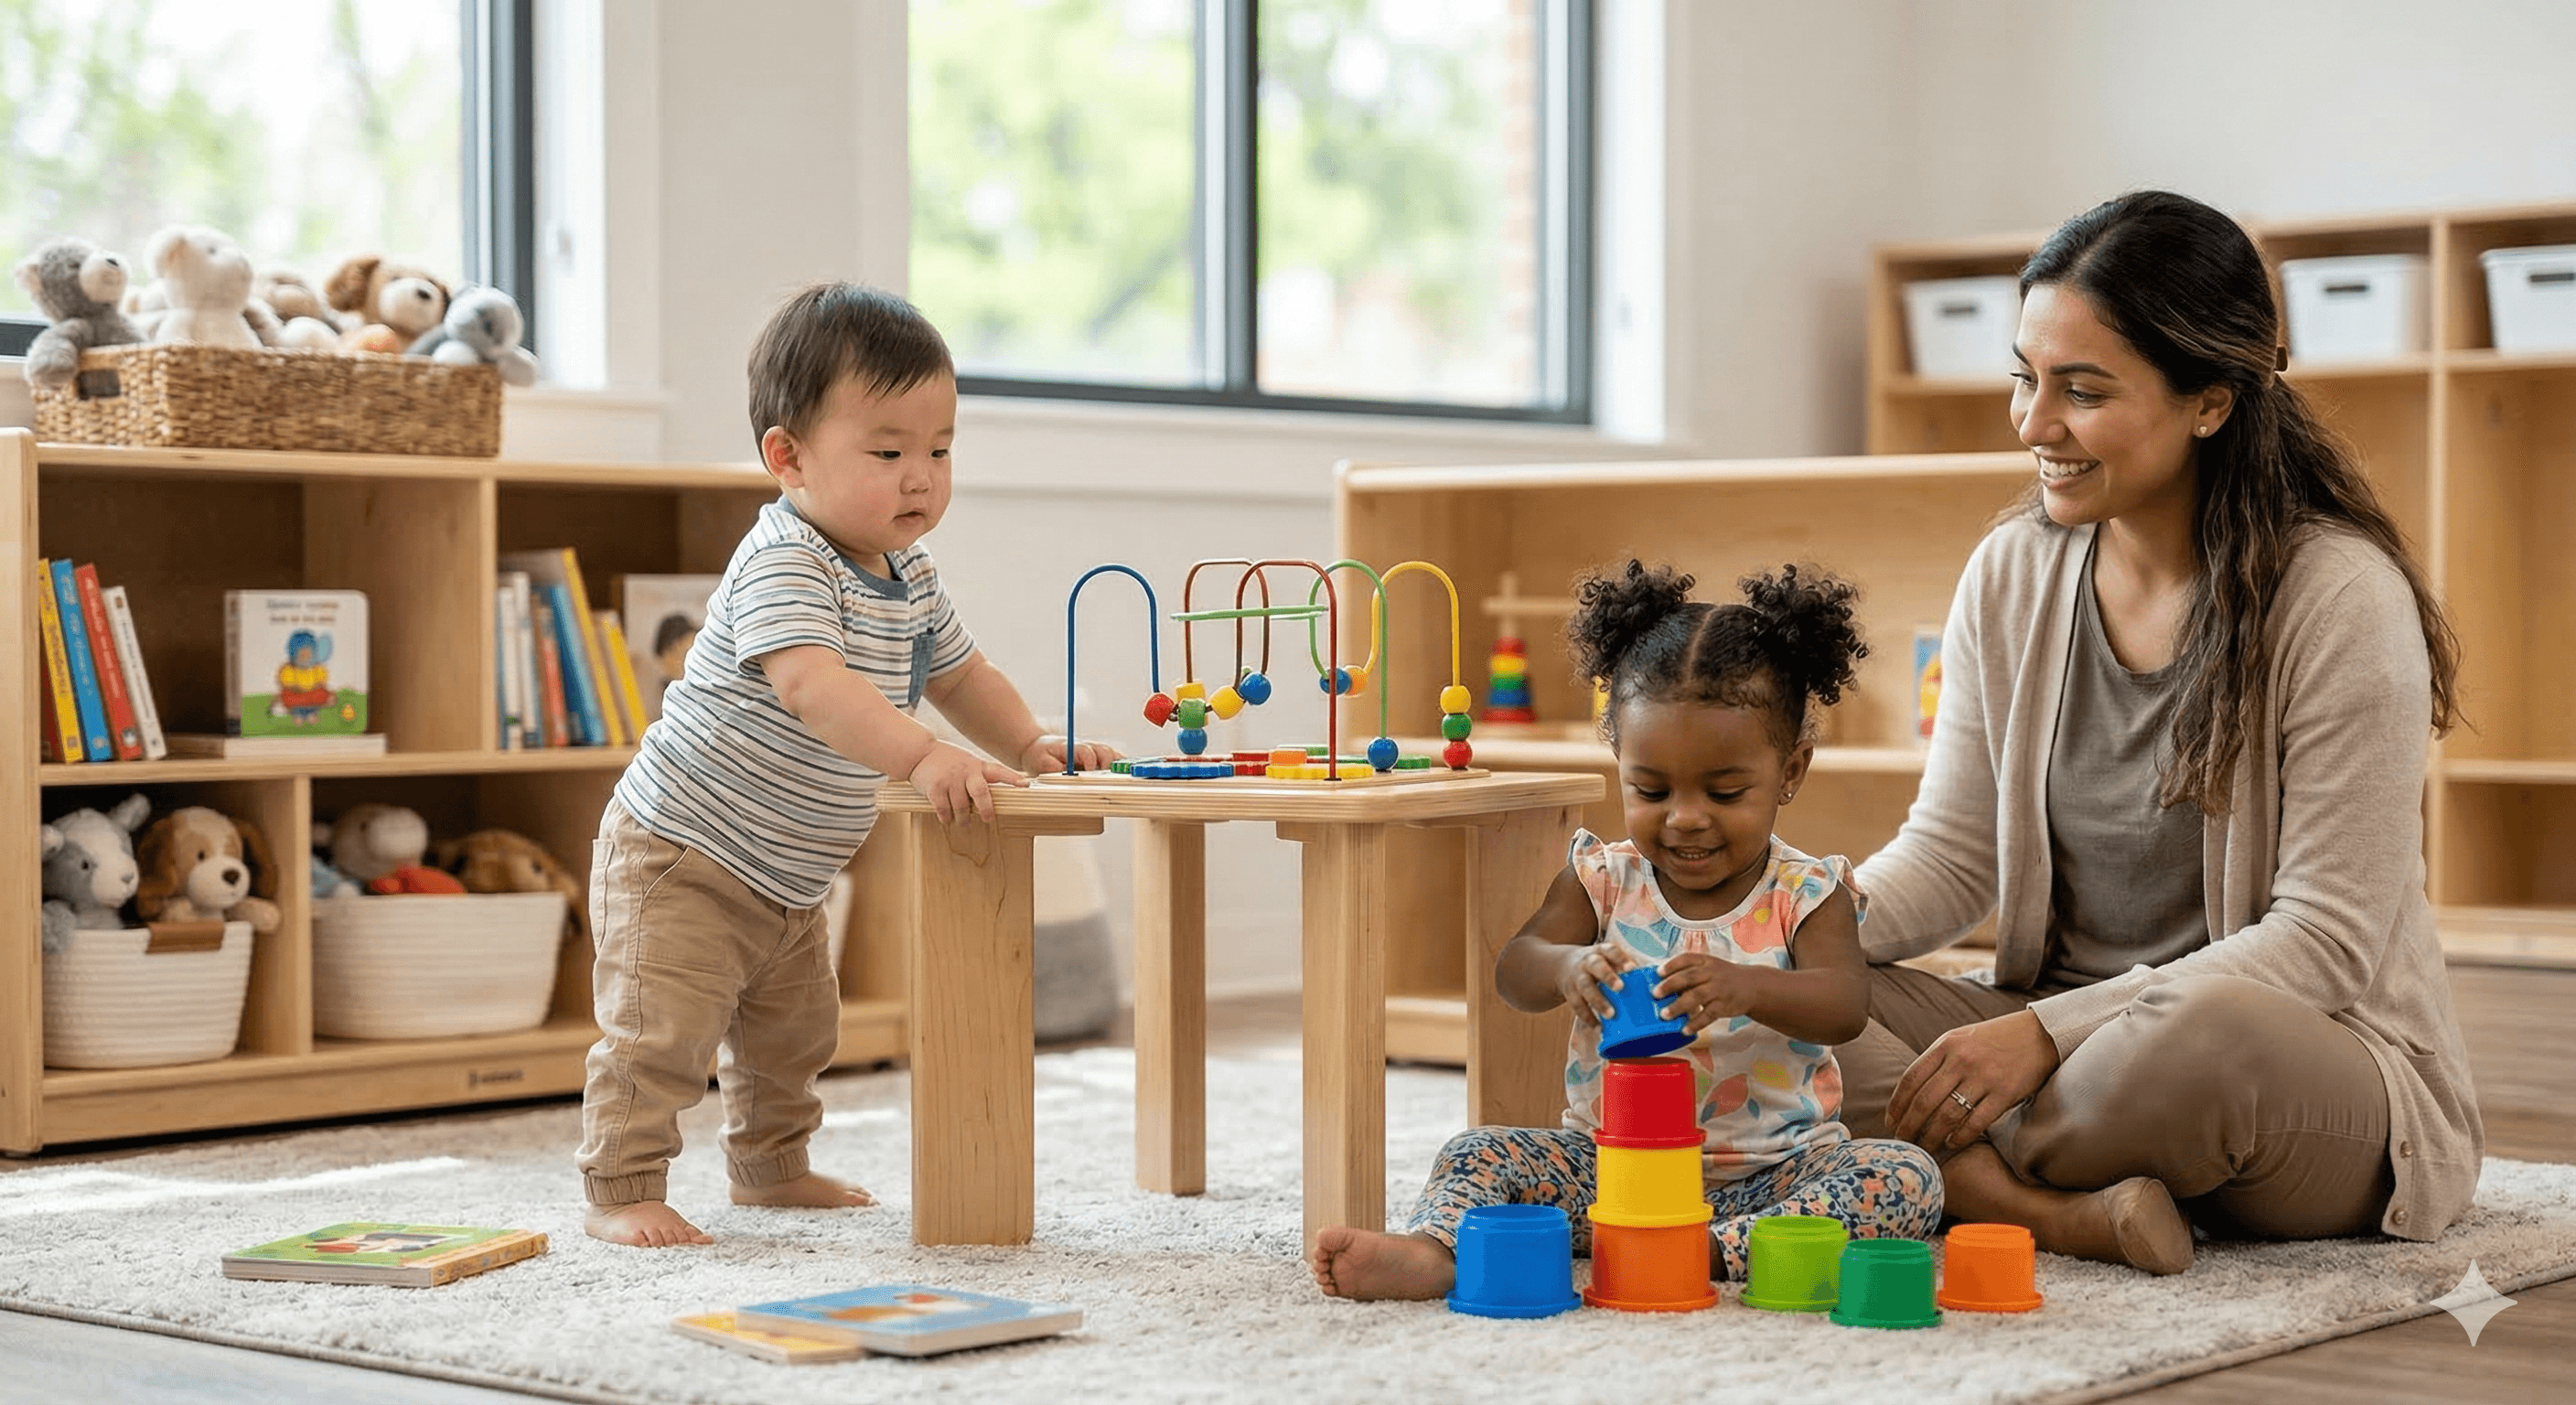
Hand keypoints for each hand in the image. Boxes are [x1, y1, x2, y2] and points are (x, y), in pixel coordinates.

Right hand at [908, 740, 1028, 822]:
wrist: (919, 753)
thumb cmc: (946, 761)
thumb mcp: (967, 762)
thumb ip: (978, 776)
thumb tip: (991, 799)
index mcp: (977, 765)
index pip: (999, 771)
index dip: (1012, 778)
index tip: (1025, 785)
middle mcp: (965, 771)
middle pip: (980, 792)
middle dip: (986, 808)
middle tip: (988, 819)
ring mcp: (950, 779)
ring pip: (961, 806)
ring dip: (962, 819)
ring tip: (963, 823)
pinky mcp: (935, 787)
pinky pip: (943, 808)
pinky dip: (946, 817)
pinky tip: (947, 819)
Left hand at [1020, 734, 1118, 774]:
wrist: (1039, 746)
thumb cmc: (1040, 754)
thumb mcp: (1040, 760)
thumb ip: (1052, 766)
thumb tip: (1065, 773)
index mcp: (1071, 746)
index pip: (1085, 750)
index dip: (1090, 759)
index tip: (1090, 770)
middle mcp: (1085, 747)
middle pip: (1103, 750)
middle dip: (1108, 762)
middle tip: (1107, 776)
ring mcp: (1093, 751)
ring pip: (1110, 753)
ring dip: (1116, 763)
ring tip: (1121, 775)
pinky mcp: (1097, 756)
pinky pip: (1112, 758)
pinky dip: (1119, 764)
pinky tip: (1123, 773)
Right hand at [1558, 943, 1641, 1024]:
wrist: (1563, 965)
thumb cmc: (1598, 965)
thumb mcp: (1608, 959)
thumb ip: (1625, 968)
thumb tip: (1654, 981)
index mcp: (1601, 952)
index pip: (1611, 950)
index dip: (1621, 958)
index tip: (1632, 968)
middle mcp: (1587, 962)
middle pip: (1596, 966)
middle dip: (1608, 976)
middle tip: (1620, 988)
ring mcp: (1577, 977)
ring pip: (1586, 987)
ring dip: (1598, 1001)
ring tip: (1611, 1014)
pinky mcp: (1569, 993)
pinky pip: (1577, 1005)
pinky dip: (1588, 1017)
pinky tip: (1599, 1027)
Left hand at [1651, 954, 1757, 1034]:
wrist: (1752, 986)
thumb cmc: (1723, 977)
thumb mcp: (1709, 968)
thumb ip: (1689, 974)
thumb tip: (1662, 986)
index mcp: (1705, 961)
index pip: (1686, 959)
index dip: (1671, 965)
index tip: (1658, 972)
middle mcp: (1712, 973)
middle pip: (1689, 977)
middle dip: (1670, 985)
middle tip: (1655, 994)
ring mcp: (1719, 989)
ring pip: (1697, 996)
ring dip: (1679, 1006)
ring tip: (1665, 1015)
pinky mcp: (1724, 1005)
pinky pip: (1709, 1015)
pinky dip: (1696, 1023)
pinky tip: (1684, 1029)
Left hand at [1887, 1010, 2061, 1153]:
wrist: (2039, 1034)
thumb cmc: (1994, 1040)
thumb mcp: (1961, 1039)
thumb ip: (1937, 1060)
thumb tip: (1911, 1093)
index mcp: (1946, 1045)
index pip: (1910, 1079)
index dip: (1897, 1105)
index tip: (1890, 1122)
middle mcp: (1961, 1060)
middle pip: (1924, 1101)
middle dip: (1909, 1127)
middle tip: (1903, 1143)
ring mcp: (1983, 1077)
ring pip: (1947, 1115)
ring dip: (1932, 1137)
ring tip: (1925, 1149)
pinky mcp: (2004, 1093)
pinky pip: (1976, 1122)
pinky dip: (1960, 1137)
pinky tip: (1952, 1144)